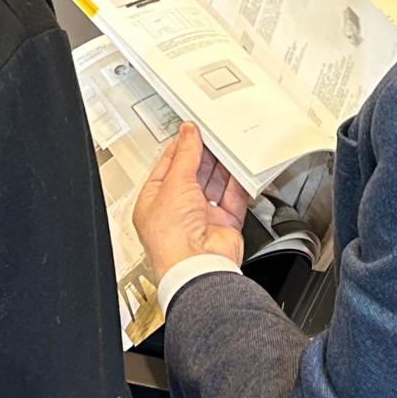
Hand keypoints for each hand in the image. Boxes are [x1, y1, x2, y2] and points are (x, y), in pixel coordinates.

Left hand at [135, 124, 250, 282]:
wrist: (198, 266)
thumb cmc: (172, 238)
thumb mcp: (174, 184)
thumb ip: (186, 156)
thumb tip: (188, 134)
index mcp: (155, 203)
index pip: (168, 168)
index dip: (180, 148)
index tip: (191, 131)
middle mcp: (178, 211)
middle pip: (193, 175)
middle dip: (204, 155)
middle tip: (213, 136)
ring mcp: (202, 219)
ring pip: (214, 184)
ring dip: (222, 166)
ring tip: (229, 147)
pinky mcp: (225, 224)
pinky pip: (233, 198)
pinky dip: (238, 183)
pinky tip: (241, 168)